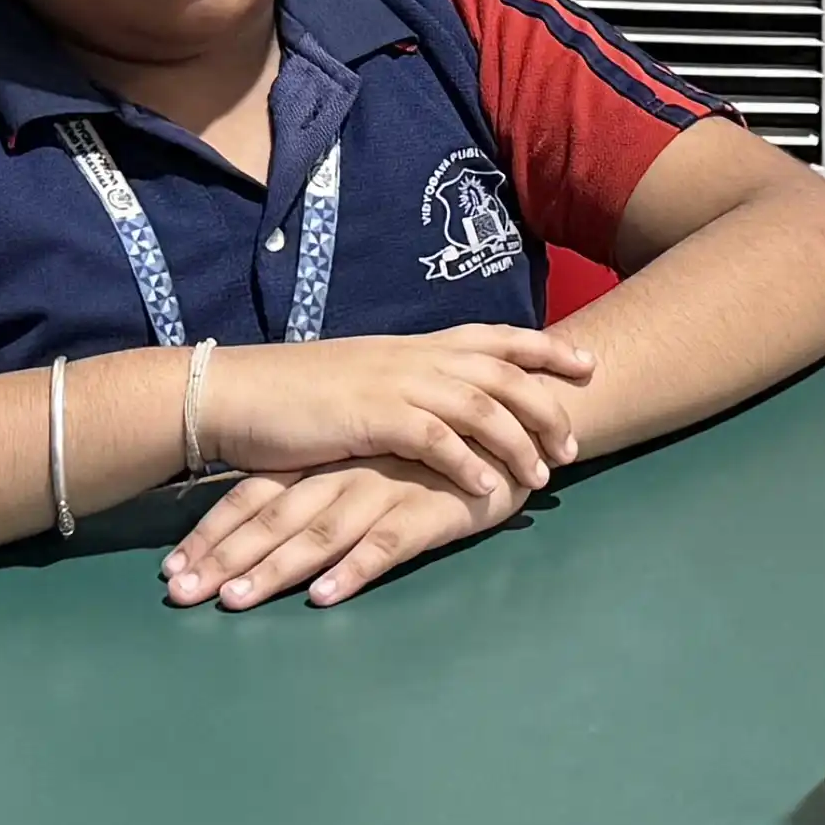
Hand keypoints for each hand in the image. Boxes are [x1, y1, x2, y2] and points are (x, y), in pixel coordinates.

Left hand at [164, 455, 512, 610]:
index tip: (171, 570)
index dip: (212, 532)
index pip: (254, 495)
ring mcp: (385, 489)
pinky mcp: (427, 509)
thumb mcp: (367, 456)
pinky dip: (353, 569)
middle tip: (180, 595)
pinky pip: (385, 543)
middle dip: (223, 559)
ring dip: (274, 569)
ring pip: (319, 533)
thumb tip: (264, 517)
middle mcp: (345, 472)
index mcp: (325, 459)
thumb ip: (321, 479)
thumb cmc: (430, 449)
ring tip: (234, 601)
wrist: (511, 420)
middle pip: (273, 519)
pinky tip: (325, 596)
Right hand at [197, 326, 594, 505]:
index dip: (544, 348)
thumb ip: (406, 381)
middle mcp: (413, 356)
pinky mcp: (371, 417)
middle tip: (574, 442)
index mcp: (413, 345)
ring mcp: (394, 383)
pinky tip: (489, 487)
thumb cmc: (297, 392)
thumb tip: (441, 397)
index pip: (495, 337)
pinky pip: (435, 439)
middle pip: (501, 370)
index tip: (587, 363)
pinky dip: (468, 463)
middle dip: (546, 402)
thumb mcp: (364, 375)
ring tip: (543, 474)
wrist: (237, 392)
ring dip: (517, 439)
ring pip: (478, 404)